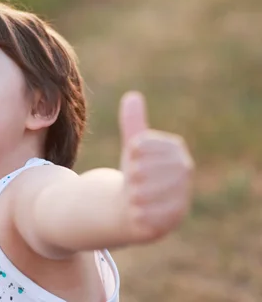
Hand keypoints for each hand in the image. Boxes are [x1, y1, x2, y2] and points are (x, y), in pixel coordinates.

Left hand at [119, 91, 194, 242]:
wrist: (136, 205)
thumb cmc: (137, 172)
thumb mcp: (134, 147)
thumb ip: (134, 123)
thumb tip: (133, 96)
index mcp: (175, 149)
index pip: (144, 145)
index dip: (133, 151)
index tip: (133, 155)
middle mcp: (183, 171)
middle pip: (144, 169)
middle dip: (132, 174)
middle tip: (132, 180)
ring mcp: (181, 195)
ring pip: (145, 192)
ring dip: (133, 194)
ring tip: (132, 195)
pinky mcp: (172, 219)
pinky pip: (149, 215)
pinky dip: (137, 213)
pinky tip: (135, 211)